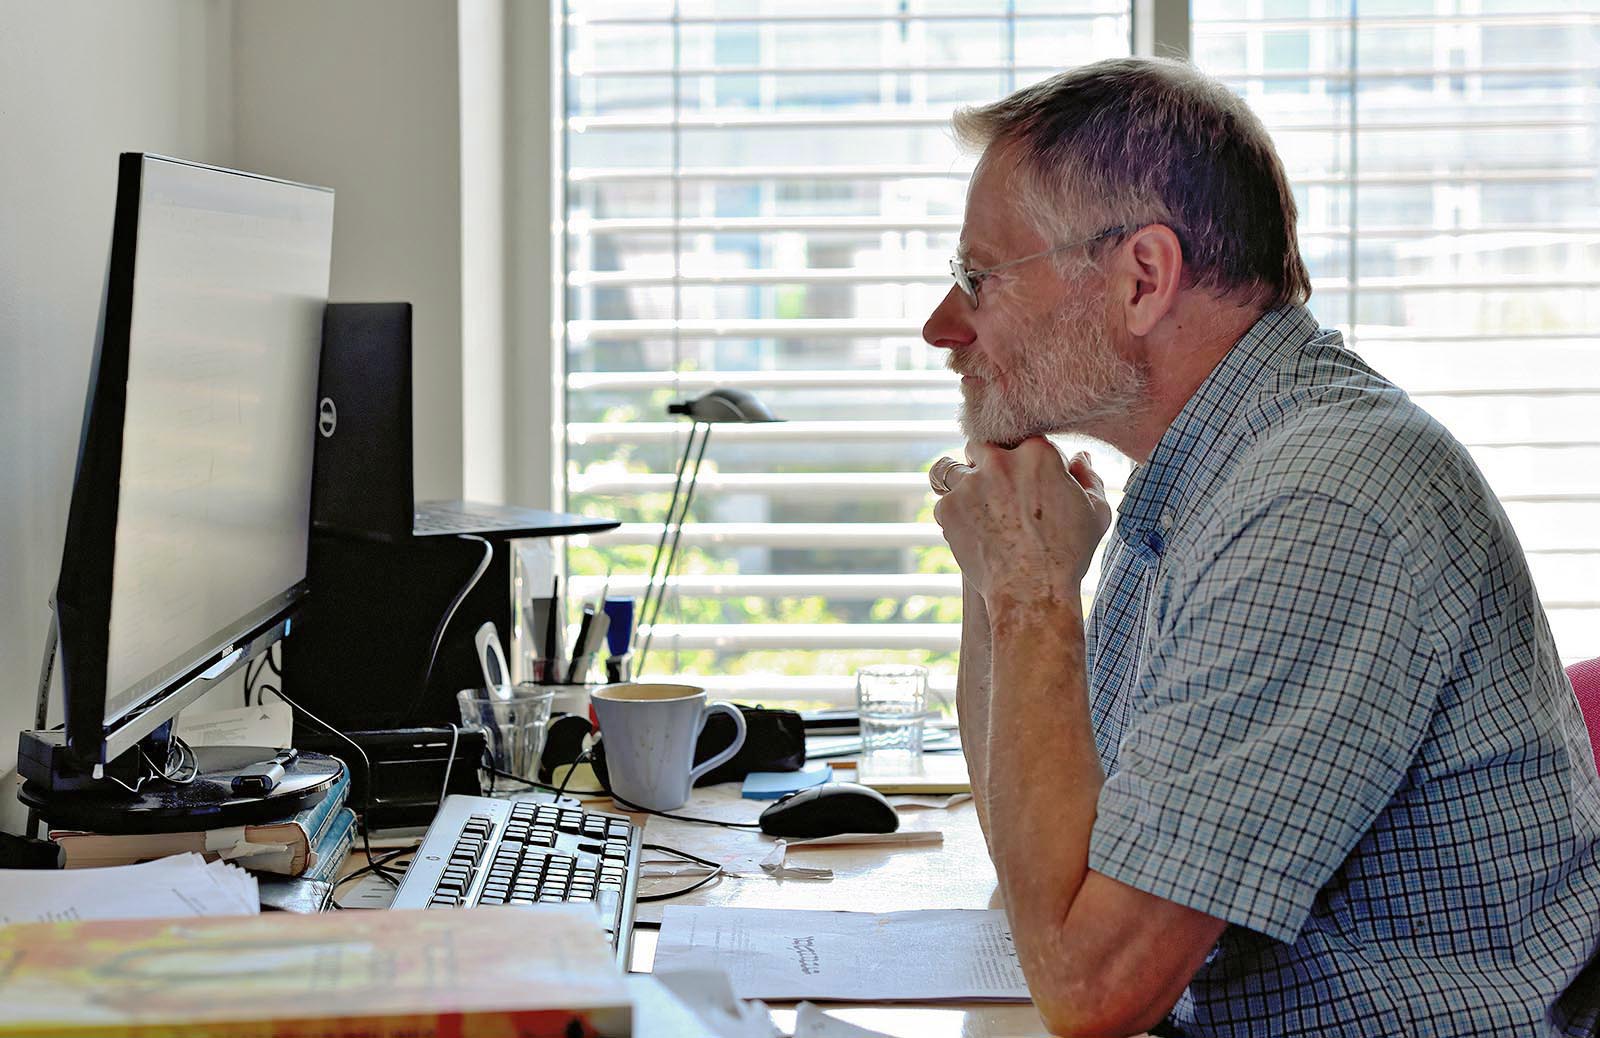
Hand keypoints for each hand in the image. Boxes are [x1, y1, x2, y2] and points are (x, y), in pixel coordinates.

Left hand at [930, 439, 1110, 606]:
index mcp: (1037, 453)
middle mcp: (1000, 461)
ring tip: (967, 499)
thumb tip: (1080, 458)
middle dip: (984, 462)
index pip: (1020, 439)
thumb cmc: (1069, 555)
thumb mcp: (1095, 513)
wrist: (1034, 593)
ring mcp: (970, 483)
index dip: (1021, 456)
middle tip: (992, 485)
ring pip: (950, 468)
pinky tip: (966, 528)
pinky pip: (943, 502)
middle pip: (981, 445)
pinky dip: (952, 514)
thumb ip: (1088, 478)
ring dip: (958, 481)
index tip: (1022, 476)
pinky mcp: (948, 508)